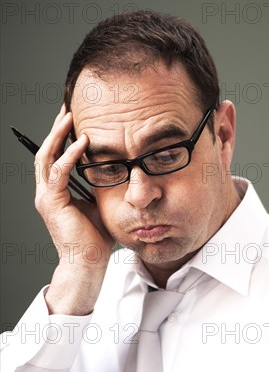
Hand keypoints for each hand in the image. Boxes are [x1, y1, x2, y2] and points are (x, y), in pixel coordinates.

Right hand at [34, 104, 114, 314]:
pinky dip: (70, 155)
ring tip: (70, 116)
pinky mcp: (52, 203)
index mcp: (57, 191)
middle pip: (46, 151)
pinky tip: (83, 142)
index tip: (75, 118)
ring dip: (59, 135)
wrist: (89, 263)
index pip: (56, 156)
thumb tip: (119, 170)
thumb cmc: (97, 238)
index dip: (63, 136)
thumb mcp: (101, 204)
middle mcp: (47, 191)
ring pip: (47, 157)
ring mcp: (46, 197)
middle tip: (68, 108)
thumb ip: (102, 187)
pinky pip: (58, 172)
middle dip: (57, 129)